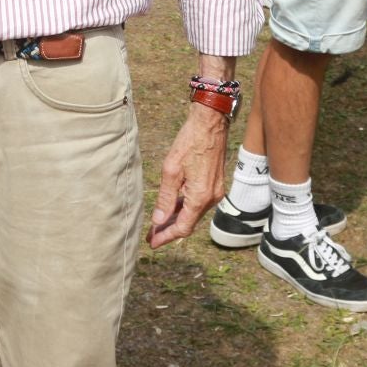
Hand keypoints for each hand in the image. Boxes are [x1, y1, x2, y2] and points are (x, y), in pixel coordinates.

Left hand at [148, 104, 229, 246]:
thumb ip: (166, 198)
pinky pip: (198, 203)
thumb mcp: (171, 170)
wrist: (210, 124)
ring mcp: (215, 192)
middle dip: (169, 230)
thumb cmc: (189, 142)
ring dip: (177, 219)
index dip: (166, 236)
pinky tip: (172, 208)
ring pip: (193, 213)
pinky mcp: (215, 185)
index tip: (152, 243)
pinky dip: (184, 208)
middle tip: (151, 235)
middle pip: (189, 223)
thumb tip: (158, 220)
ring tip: (157, 224)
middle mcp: (211, 198)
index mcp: (200, 197)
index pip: (183, 227)